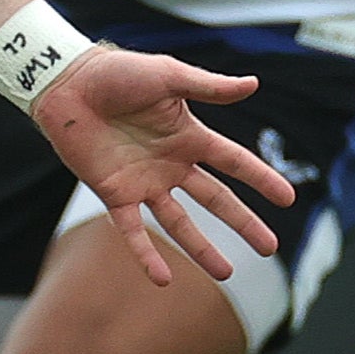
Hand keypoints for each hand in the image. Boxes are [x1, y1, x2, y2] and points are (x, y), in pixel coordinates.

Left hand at [26, 46, 293, 283]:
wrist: (66, 84)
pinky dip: (146, 256)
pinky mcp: (113, 194)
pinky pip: (132, 232)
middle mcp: (171, 164)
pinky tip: (162, 280)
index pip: (235, 162)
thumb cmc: (116, 73)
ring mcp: (144, 182)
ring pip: (180, 223)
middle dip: (243, 223)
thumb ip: (209, 86)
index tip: (288, 199)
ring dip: (202, 249)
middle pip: (216, 200)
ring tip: (226, 274)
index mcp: (189, 136)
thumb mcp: (168, 75)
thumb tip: (253, 84)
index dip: (261, 180)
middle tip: (270, 248)